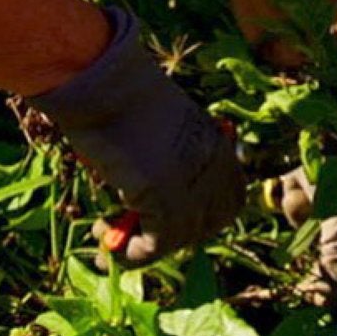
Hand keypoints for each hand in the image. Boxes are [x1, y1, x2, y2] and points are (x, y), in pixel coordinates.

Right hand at [29, 8, 243, 264]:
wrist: (104, 82)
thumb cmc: (120, 94)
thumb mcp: (159, 123)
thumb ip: (170, 152)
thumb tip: (150, 189)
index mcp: (215, 141)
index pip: (231, 195)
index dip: (204, 214)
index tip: (171, 220)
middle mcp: (213, 162)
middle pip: (215, 221)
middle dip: (181, 234)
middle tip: (143, 232)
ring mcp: (194, 181)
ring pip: (184, 236)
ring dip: (146, 245)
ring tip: (110, 231)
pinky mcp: (166, 196)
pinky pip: (158, 244)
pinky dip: (134, 253)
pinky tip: (106, 236)